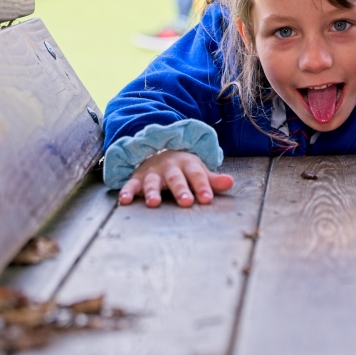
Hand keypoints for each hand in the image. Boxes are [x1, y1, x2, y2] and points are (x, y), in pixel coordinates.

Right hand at [118, 151, 234, 207]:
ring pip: (153, 182)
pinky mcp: (138, 178)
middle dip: (180, 190)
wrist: (159, 151)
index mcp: (188, 165)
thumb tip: (230, 183)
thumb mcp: (199, 171)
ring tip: (154, 203)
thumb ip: (213, 180)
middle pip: (176, 178)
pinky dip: (127, 192)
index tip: (207, 199)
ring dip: (152, 192)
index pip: (196, 175)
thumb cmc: (183, 168)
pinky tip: (125, 201)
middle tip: (186, 202)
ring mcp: (153, 172)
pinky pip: (131, 185)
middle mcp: (170, 167)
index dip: (202, 186)